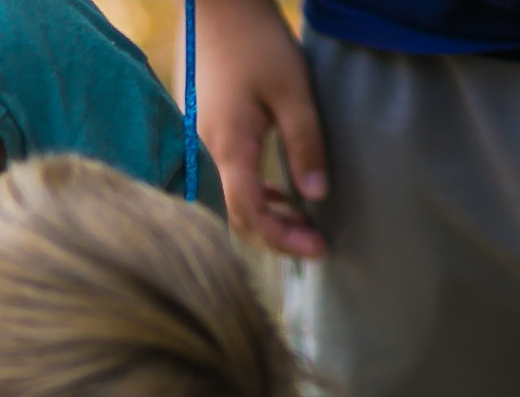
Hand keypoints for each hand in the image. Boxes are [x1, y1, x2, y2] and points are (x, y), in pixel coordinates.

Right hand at [194, 0, 328, 257]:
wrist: (217, 6)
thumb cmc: (257, 41)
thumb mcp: (292, 90)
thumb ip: (306, 143)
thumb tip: (319, 196)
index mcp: (229, 147)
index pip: (250, 215)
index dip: (283, 239)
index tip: (318, 248)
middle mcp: (206, 153)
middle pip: (237, 218)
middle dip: (276, 237)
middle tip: (315, 244)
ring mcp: (200, 145)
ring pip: (230, 202)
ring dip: (265, 218)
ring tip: (301, 224)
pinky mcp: (203, 134)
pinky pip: (224, 181)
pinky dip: (253, 196)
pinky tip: (278, 192)